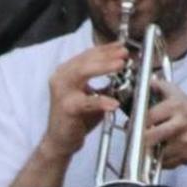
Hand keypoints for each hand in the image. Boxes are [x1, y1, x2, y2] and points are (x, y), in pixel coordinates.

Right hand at [38, 43, 129, 160]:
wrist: (60, 141)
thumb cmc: (77, 118)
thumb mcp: (92, 95)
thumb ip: (105, 83)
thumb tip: (126, 71)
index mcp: (65, 72)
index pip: (86, 55)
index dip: (105, 49)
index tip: (121, 46)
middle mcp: (60, 78)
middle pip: (85, 60)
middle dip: (106, 55)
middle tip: (124, 54)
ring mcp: (62, 93)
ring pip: (83, 73)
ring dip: (104, 68)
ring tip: (120, 65)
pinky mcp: (66, 108)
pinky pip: (87, 102)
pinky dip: (102, 101)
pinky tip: (114, 103)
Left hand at [143, 79, 186, 170]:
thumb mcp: (180, 96)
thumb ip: (161, 87)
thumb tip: (146, 81)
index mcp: (176, 107)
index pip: (147, 117)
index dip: (135, 122)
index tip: (131, 125)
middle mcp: (179, 124)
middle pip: (148, 137)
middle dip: (139, 139)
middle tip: (136, 138)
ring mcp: (183, 142)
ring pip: (154, 152)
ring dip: (148, 152)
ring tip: (148, 146)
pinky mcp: (185, 156)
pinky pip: (163, 163)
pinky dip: (159, 160)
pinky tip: (161, 153)